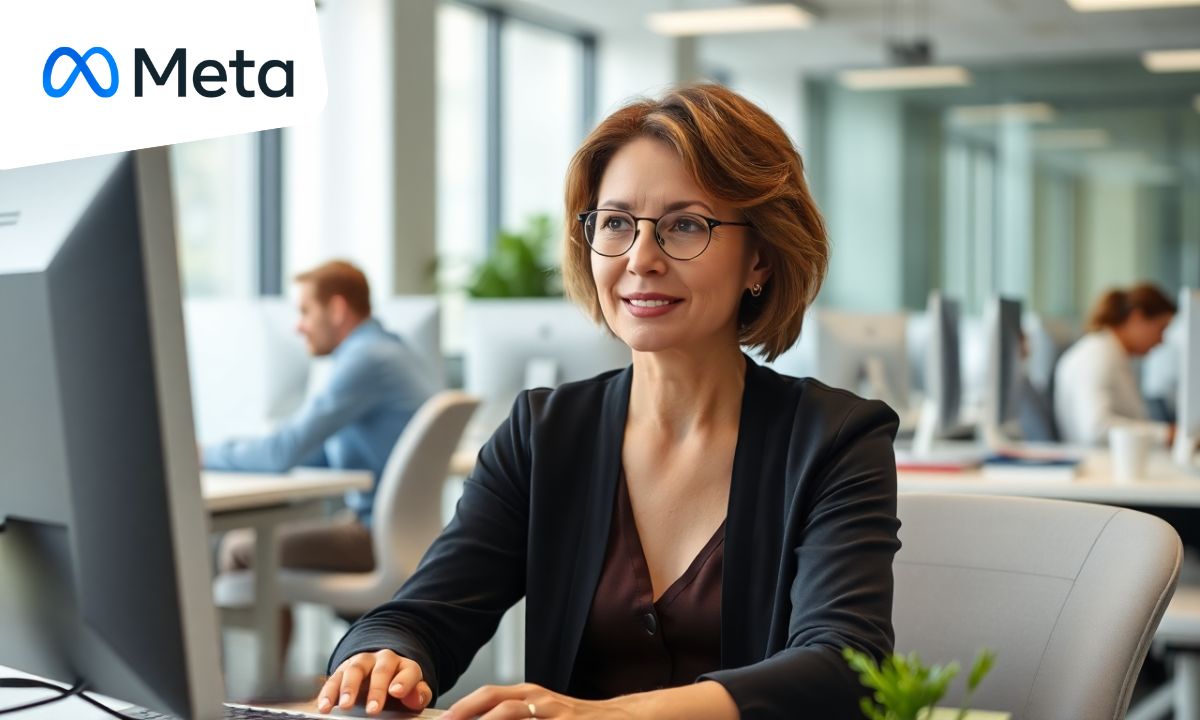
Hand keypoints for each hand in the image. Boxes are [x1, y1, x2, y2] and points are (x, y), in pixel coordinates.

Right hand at [316, 649, 431, 715]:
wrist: (380, 673)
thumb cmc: (398, 687)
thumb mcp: (412, 692)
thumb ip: (418, 694)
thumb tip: (416, 698)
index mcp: (404, 666)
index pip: (408, 671)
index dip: (403, 681)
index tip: (397, 692)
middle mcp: (383, 660)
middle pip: (381, 670)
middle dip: (376, 690)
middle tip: (372, 710)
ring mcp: (362, 663)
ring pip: (355, 670)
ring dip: (348, 688)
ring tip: (345, 706)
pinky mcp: (342, 670)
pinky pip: (334, 679)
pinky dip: (328, 693)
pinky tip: (325, 706)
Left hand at [443, 683, 627, 719]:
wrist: (619, 719)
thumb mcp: (544, 712)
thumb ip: (516, 715)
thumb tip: (478, 719)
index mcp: (530, 694)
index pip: (488, 695)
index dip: (463, 707)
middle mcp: (540, 699)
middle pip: (496, 701)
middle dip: (467, 712)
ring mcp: (554, 714)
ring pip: (512, 714)